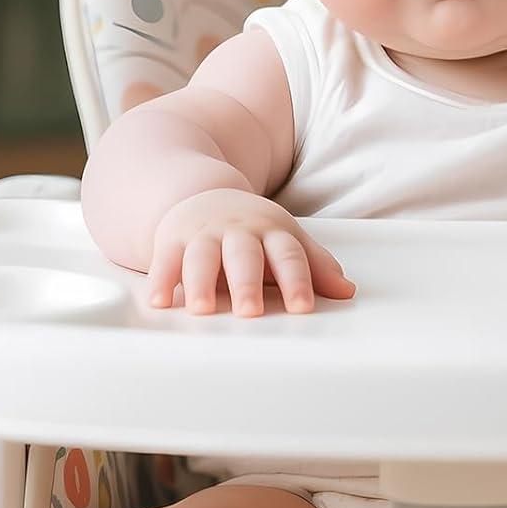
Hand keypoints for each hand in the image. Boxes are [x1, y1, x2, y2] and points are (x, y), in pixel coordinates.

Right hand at [147, 188, 356, 316]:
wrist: (204, 194)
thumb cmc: (253, 230)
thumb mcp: (285, 240)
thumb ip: (315, 266)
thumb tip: (347, 291)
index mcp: (271, 231)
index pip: (288, 255)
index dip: (297, 280)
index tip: (303, 308)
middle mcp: (237, 231)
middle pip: (244, 255)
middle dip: (246, 283)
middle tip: (250, 312)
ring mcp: (203, 234)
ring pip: (202, 256)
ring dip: (201, 283)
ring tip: (202, 310)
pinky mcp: (172, 240)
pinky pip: (165, 261)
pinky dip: (161, 280)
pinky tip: (160, 302)